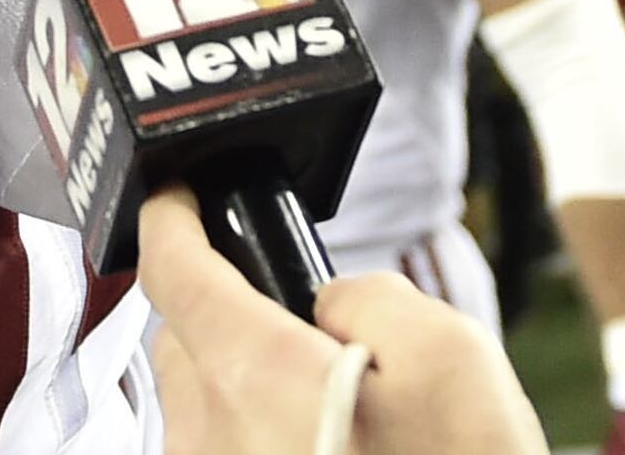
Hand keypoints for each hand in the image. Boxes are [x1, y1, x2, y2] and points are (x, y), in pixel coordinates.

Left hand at [141, 187, 548, 454]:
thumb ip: (367, 297)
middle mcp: (207, 432)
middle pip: (183, 340)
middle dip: (226, 318)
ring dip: (244, 391)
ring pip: (200, 407)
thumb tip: (321, 306)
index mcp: (252, 372)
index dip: (171, 218)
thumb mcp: (453, 356)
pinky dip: (258, 445)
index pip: (172, 268)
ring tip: (334, 417)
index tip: (176, 195)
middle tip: (305, 336)